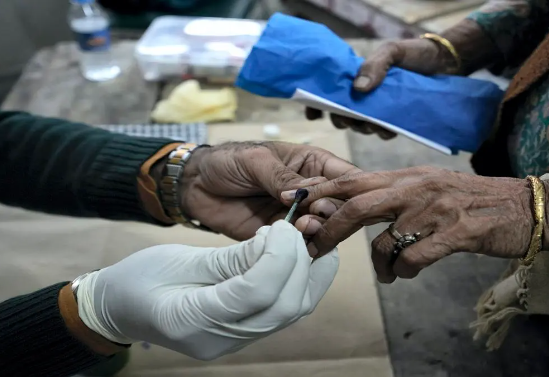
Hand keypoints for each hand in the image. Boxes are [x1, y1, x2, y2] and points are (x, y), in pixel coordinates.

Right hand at [76, 221, 338, 360]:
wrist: (119, 308)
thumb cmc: (139, 279)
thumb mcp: (180, 259)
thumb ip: (232, 257)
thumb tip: (278, 241)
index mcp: (193, 321)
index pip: (256, 293)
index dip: (278, 256)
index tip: (282, 225)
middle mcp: (221, 340)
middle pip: (285, 306)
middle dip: (297, 261)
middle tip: (291, 227)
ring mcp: (235, 341)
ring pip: (293, 311)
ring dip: (306, 271)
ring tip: (295, 238)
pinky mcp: (245, 332)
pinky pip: (284, 309)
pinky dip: (299, 280)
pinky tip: (293, 253)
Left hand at [180, 141, 359, 240]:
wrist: (195, 186)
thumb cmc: (227, 162)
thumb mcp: (256, 161)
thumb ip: (283, 177)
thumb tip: (311, 191)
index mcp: (314, 165)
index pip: (347, 177)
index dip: (353, 189)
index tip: (345, 198)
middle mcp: (313, 192)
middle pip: (342, 207)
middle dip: (336, 212)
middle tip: (316, 212)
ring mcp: (300, 216)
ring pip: (326, 229)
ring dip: (321, 230)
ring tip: (303, 225)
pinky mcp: (283, 236)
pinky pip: (303, 245)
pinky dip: (304, 245)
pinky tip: (294, 238)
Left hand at [285, 167, 548, 282]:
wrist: (525, 207)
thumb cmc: (474, 200)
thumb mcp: (431, 186)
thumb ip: (396, 193)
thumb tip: (358, 209)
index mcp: (408, 175)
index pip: (353, 178)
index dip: (321, 189)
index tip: (295, 201)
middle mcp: (417, 188)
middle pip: (357, 205)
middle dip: (329, 229)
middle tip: (313, 248)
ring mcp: (435, 209)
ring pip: (383, 241)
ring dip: (378, 265)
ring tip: (387, 273)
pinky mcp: (455, 233)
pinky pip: (412, 259)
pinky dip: (403, 272)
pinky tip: (409, 273)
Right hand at [306, 38, 457, 139]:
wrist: (445, 63)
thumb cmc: (415, 54)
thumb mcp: (392, 51)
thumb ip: (375, 65)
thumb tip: (359, 89)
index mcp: (355, 78)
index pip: (328, 94)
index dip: (316, 106)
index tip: (313, 116)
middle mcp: (363, 97)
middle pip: (342, 115)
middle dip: (342, 120)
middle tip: (351, 118)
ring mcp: (378, 110)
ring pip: (361, 127)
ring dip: (363, 128)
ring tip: (373, 123)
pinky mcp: (394, 120)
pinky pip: (383, 132)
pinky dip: (383, 132)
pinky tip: (389, 129)